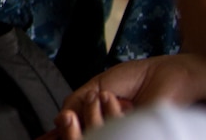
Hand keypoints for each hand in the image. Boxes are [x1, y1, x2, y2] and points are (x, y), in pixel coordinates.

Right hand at [52, 54, 205, 138]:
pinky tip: (122, 104)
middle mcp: (106, 128)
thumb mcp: (98, 85)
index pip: (72, 130)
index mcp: (95, 117)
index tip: (44, 137)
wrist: (164, 75)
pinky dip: (113, 113)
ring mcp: (119, 133)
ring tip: (110, 98)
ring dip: (96, 113)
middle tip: (77, 111)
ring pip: (93, 133)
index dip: (57, 134)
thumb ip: (75, 101)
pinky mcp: (133, 135)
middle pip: (78, 135)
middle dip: (74, 122)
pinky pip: (111, 131)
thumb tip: (58, 119)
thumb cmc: (136, 78)